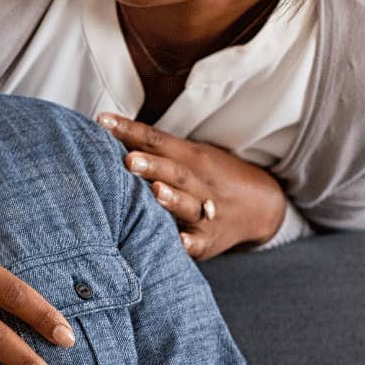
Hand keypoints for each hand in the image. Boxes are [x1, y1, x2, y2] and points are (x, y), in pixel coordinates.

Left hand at [97, 114, 286, 259]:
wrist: (261, 206)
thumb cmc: (209, 177)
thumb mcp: (190, 155)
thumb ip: (154, 148)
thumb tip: (106, 130)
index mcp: (191, 157)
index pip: (157, 140)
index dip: (130, 131)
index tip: (102, 122)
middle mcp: (199, 182)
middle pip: (174, 171)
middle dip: (152, 166)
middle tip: (128, 160)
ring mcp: (206, 212)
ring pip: (188, 205)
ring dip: (172, 199)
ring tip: (155, 192)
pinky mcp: (208, 241)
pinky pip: (198, 242)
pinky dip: (189, 242)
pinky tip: (178, 241)